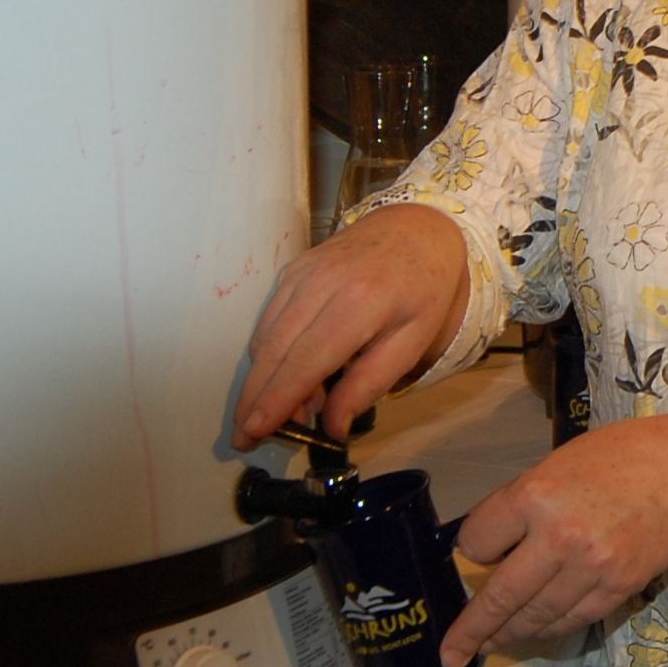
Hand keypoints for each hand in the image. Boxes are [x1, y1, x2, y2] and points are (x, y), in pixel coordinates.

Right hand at [234, 205, 469, 444]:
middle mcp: (321, 284)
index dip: (276, 401)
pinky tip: (287, 377)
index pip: (305, 362)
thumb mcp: (412, 342)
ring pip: (265, 338)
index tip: (253, 432)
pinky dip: (269, 354)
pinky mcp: (292, 270)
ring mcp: (301, 273)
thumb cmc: (423, 289)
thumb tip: (333, 427)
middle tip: (244, 437)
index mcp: (359, 304)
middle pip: (273, 352)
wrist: (417, 228)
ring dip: (262, 381)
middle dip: (255, 399)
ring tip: (277, 415)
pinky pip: (269, 320)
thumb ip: (369, 384)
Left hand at [440, 419, 667, 665]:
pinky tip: (534, 631)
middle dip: (472, 628)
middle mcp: (559, 538)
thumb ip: (522, 504)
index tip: (476, 552)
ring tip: (490, 645)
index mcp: (536, 496)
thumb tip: (491, 546)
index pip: (478, 542)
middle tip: (451, 651)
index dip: (471, 549)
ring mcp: (591, 569)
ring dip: (509, 634)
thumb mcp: (556, 464)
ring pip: (536, 616)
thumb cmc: (619, 457)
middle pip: (501, 596)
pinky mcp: (617, 589)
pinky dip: (548, 628)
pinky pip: (571, 619)